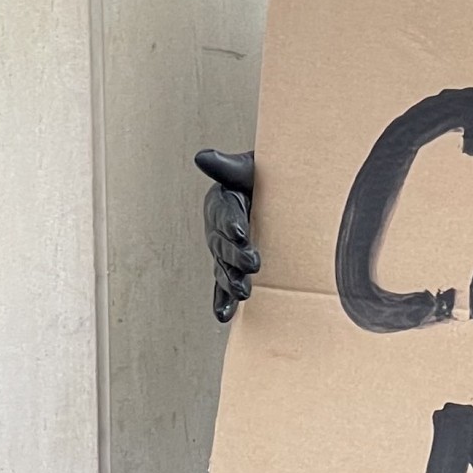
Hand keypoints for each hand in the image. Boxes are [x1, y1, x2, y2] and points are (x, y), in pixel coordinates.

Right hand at [195, 148, 257, 323]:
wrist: (270, 191)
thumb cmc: (261, 178)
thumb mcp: (248, 168)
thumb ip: (227, 166)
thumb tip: (202, 156)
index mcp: (221, 203)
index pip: (225, 213)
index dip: (231, 222)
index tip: (241, 231)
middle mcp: (217, 229)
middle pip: (224, 244)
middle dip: (237, 255)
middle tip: (253, 263)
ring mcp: (222, 250)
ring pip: (224, 267)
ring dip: (231, 281)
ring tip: (243, 292)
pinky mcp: (229, 265)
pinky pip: (222, 284)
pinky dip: (221, 300)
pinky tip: (223, 316)